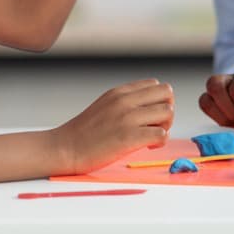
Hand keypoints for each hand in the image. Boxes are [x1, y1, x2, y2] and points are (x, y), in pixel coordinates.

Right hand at [50, 79, 173, 174]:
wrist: (65, 148)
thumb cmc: (84, 132)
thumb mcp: (105, 105)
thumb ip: (125, 101)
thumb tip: (149, 106)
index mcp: (119, 92)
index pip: (156, 85)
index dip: (159, 101)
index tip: (149, 115)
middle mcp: (125, 101)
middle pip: (167, 94)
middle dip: (167, 110)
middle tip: (156, 125)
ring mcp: (128, 118)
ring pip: (168, 112)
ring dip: (165, 127)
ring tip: (151, 137)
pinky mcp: (129, 138)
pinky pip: (162, 134)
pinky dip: (160, 142)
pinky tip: (148, 146)